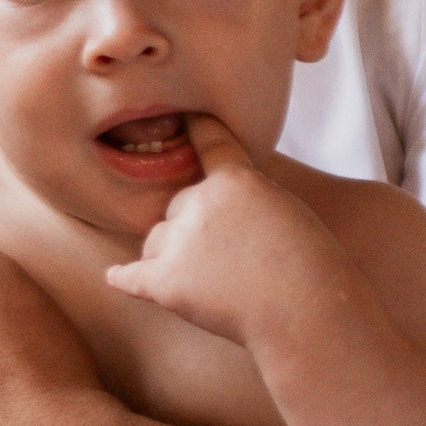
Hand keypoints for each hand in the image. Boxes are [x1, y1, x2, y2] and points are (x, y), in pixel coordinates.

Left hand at [105, 116, 330, 345]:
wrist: (305, 310)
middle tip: (229, 259)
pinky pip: (134, 277)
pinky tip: (115, 277)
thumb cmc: (311, 267)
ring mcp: (179, 243)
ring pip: (155, 242)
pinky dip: (125, 278)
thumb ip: (249, 200)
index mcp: (234, 180)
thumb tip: (224, 218)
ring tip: (213, 283)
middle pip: (177, 208)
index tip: (186, 115)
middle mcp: (198, 203)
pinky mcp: (166, 283)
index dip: (197, 128)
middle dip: (193, 227)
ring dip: (171, 256)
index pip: (209, 143)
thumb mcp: (288, 211)